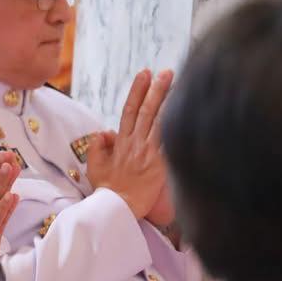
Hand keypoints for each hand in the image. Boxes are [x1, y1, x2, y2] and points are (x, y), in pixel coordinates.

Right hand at [87, 68, 172, 218]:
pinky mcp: (160, 164)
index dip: (137, 91)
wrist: (117, 207)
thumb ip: (98, 145)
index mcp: (119, 142)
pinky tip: (188, 113)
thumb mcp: (94, 165)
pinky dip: (178, 126)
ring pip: (159, 120)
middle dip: (156, 89)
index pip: (129, 110)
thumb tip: (104, 131)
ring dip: (168, 101)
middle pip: (146, 110)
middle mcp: (134, 143)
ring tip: (177, 85)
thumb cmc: (106, 190)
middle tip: (165, 72)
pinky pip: (170, 141)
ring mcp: (147, 152)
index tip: (144, 75)